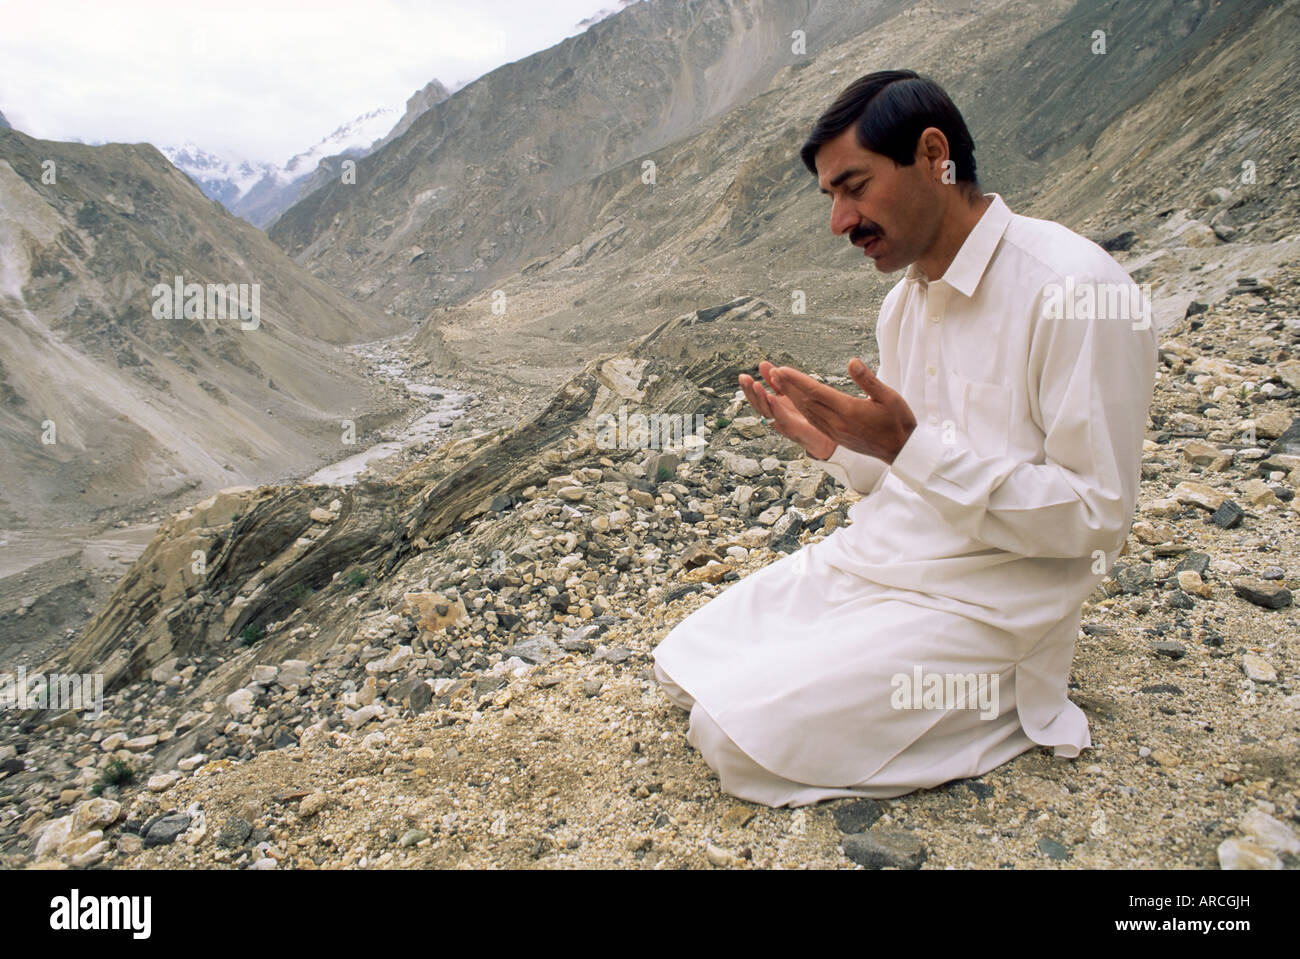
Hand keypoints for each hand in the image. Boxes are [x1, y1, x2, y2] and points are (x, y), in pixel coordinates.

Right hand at [738, 360, 835, 459]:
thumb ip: (776, 381)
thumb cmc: (806, 417)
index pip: (757, 398)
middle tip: (744, 379)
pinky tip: (771, 397)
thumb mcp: (789, 394)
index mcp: (774, 408)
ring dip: (761, 398)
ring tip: (756, 385)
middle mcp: (776, 417)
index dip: (749, 388)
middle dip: (750, 392)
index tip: (743, 376)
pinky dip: (776, 408)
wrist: (824, 438)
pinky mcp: (794, 429)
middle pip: (759, 404)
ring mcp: (783, 424)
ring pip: (768, 412)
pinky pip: (783, 418)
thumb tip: (762, 364)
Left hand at [767, 357, 916, 463]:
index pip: (815, 392)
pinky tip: (795, 403)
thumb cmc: (898, 421)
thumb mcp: (888, 396)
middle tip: (772, 373)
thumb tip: (852, 362)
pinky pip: (812, 422)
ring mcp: (834, 432)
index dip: (796, 380)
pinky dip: (800, 410)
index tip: (781, 370)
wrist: (901, 450)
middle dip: (787, 387)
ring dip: (790, 398)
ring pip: (806, 413)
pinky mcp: (835, 437)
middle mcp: (836, 423)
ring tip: (779, 384)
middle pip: (805, 402)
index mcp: (848, 411)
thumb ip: (867, 379)